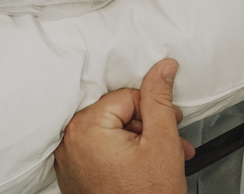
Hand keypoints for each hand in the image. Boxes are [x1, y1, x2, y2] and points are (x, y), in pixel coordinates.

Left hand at [54, 59, 192, 193]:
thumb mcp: (161, 141)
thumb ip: (159, 98)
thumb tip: (163, 67)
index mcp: (85, 127)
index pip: (126, 96)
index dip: (154, 108)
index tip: (172, 121)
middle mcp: (70, 142)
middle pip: (117, 114)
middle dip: (150, 126)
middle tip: (174, 140)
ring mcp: (70, 161)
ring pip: (112, 133)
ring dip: (142, 142)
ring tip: (166, 160)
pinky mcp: (75, 175)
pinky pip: (101, 152)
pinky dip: (124, 155)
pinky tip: (146, 167)